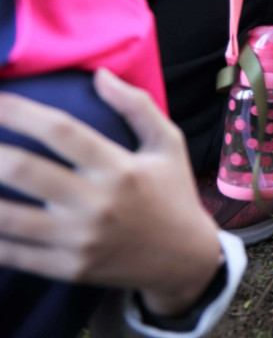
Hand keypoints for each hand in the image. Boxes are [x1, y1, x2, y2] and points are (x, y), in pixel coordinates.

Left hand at [0, 70, 223, 317]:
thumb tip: (100, 75)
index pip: (61, 129)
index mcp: (120, 167)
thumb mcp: (168, 144)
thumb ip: (137, 106)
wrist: (185, 258)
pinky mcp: (70, 269)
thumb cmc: (174, 192)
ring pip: (8, 218)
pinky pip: (14, 254)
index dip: (19, 111)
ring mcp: (80, 240)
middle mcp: (98, 203)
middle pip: (24, 170)